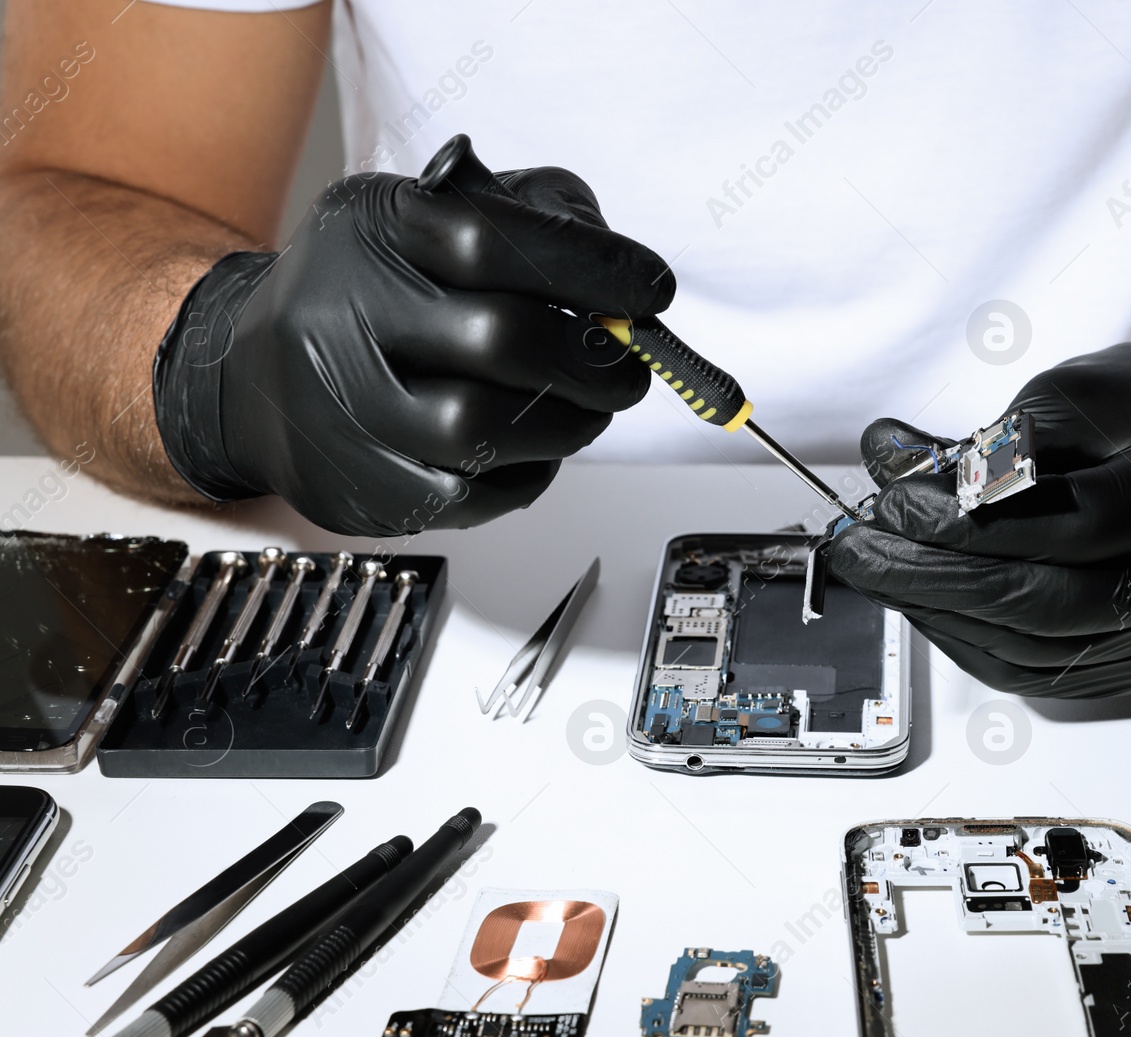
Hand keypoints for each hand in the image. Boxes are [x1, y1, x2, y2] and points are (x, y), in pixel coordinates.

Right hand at [152, 134, 672, 535]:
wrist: (249, 375)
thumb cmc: (365, 290)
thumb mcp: (430, 216)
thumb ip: (529, 216)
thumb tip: (620, 275)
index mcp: (371, 233)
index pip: (494, 242)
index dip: (591, 268)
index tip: (652, 288)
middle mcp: (342, 318)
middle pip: (500, 343)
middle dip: (592, 360)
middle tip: (629, 367)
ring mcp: (345, 412)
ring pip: (485, 432)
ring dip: (568, 424)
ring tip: (590, 408)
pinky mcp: (360, 489)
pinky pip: (472, 496)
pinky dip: (528, 473)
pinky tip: (535, 447)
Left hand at [829, 325, 1130, 696]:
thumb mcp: (1077, 393)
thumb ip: (990, 441)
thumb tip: (894, 468)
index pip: (1071, 526)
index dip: (969, 521)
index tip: (895, 500)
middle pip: (1048, 604)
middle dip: (934, 577)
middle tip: (859, 548)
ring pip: (1035, 653)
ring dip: (938, 614)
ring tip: (876, 571)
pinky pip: (1038, 674)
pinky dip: (969, 642)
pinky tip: (922, 604)